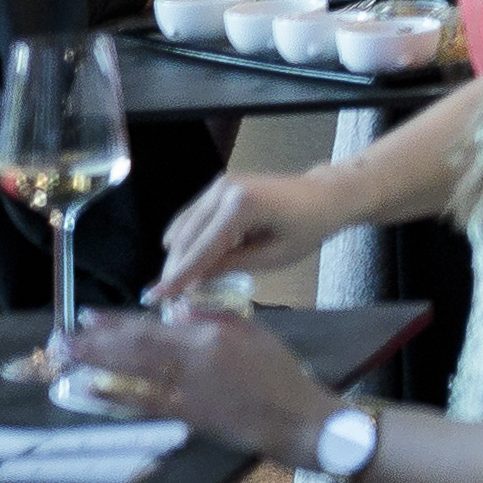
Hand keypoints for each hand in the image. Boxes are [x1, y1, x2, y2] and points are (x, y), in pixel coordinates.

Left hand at [65, 302, 335, 461]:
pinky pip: (144, 403)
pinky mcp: (187, 415)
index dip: (117, 322)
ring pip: (133, 372)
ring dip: (97, 364)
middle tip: (62, 338)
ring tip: (67, 358)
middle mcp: (193, 361)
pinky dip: (116, 397)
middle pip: (134, 348)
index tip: (87, 316)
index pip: (153, 326)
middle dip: (95, 342)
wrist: (295, 416)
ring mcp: (186, 390)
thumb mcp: (254, 333)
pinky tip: (92, 390)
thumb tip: (176, 310)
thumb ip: (214, 319)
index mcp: (211, 337)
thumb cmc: (280, 372)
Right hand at [158, 165, 348, 301]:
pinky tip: (191, 261)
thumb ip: (231, 266)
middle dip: (175, 268)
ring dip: (179, 255)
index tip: (156, 297)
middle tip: (166, 298)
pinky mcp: (218, 186)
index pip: (202, 247)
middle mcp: (224, 189)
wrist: (326, 194)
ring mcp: (219, 184)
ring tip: (178, 284)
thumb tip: (192, 283)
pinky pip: (193, 217)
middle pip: (187, 237)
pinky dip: (188, 240)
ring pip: (184, 227)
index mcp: (242, 205)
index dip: (179, 276)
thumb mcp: (274, 256)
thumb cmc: (309, 228)